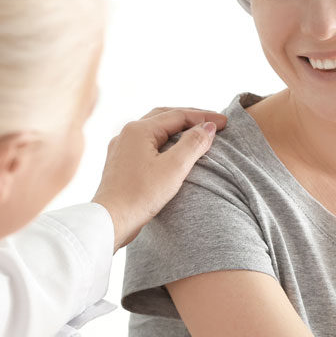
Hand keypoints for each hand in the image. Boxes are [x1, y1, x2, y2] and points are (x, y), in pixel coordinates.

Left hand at [92, 107, 226, 250]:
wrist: (110, 221)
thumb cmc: (140, 195)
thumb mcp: (174, 168)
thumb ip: (193, 144)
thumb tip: (208, 127)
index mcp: (139, 129)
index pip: (178, 115)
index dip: (204, 117)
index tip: (225, 122)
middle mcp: (127, 133)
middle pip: (165, 117)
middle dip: (191, 118)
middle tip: (213, 123)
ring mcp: (121, 147)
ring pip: (154, 130)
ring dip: (177, 129)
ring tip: (197, 133)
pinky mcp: (120, 163)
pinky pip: (146, 143)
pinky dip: (164, 142)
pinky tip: (173, 150)